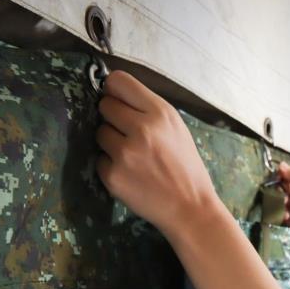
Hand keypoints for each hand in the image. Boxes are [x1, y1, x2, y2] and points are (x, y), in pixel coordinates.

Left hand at [95, 70, 220, 233]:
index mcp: (160, 113)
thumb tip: (114, 94)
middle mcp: (141, 129)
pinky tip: (130, 174)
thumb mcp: (177, 128)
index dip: (115, 91)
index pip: (118, 81)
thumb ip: (149, 109)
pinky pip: (99, 159)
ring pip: (99, 133)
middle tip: (129, 134)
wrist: (190, 207)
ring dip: (111, 143)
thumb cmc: (185, 166)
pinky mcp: (113, 175)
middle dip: (113, 118)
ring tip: (132, 157)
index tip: (119, 102)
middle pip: (104, 105)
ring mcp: (125, 153)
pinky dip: (111, 166)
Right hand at [278, 162, 289, 249]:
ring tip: (288, 211)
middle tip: (285, 198)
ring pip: (288, 200)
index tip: (276, 177)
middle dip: (285, 191)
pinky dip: (287, 215)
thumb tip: (282, 165)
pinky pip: (289, 213)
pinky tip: (288, 220)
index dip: (286, 173)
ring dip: (285, 205)